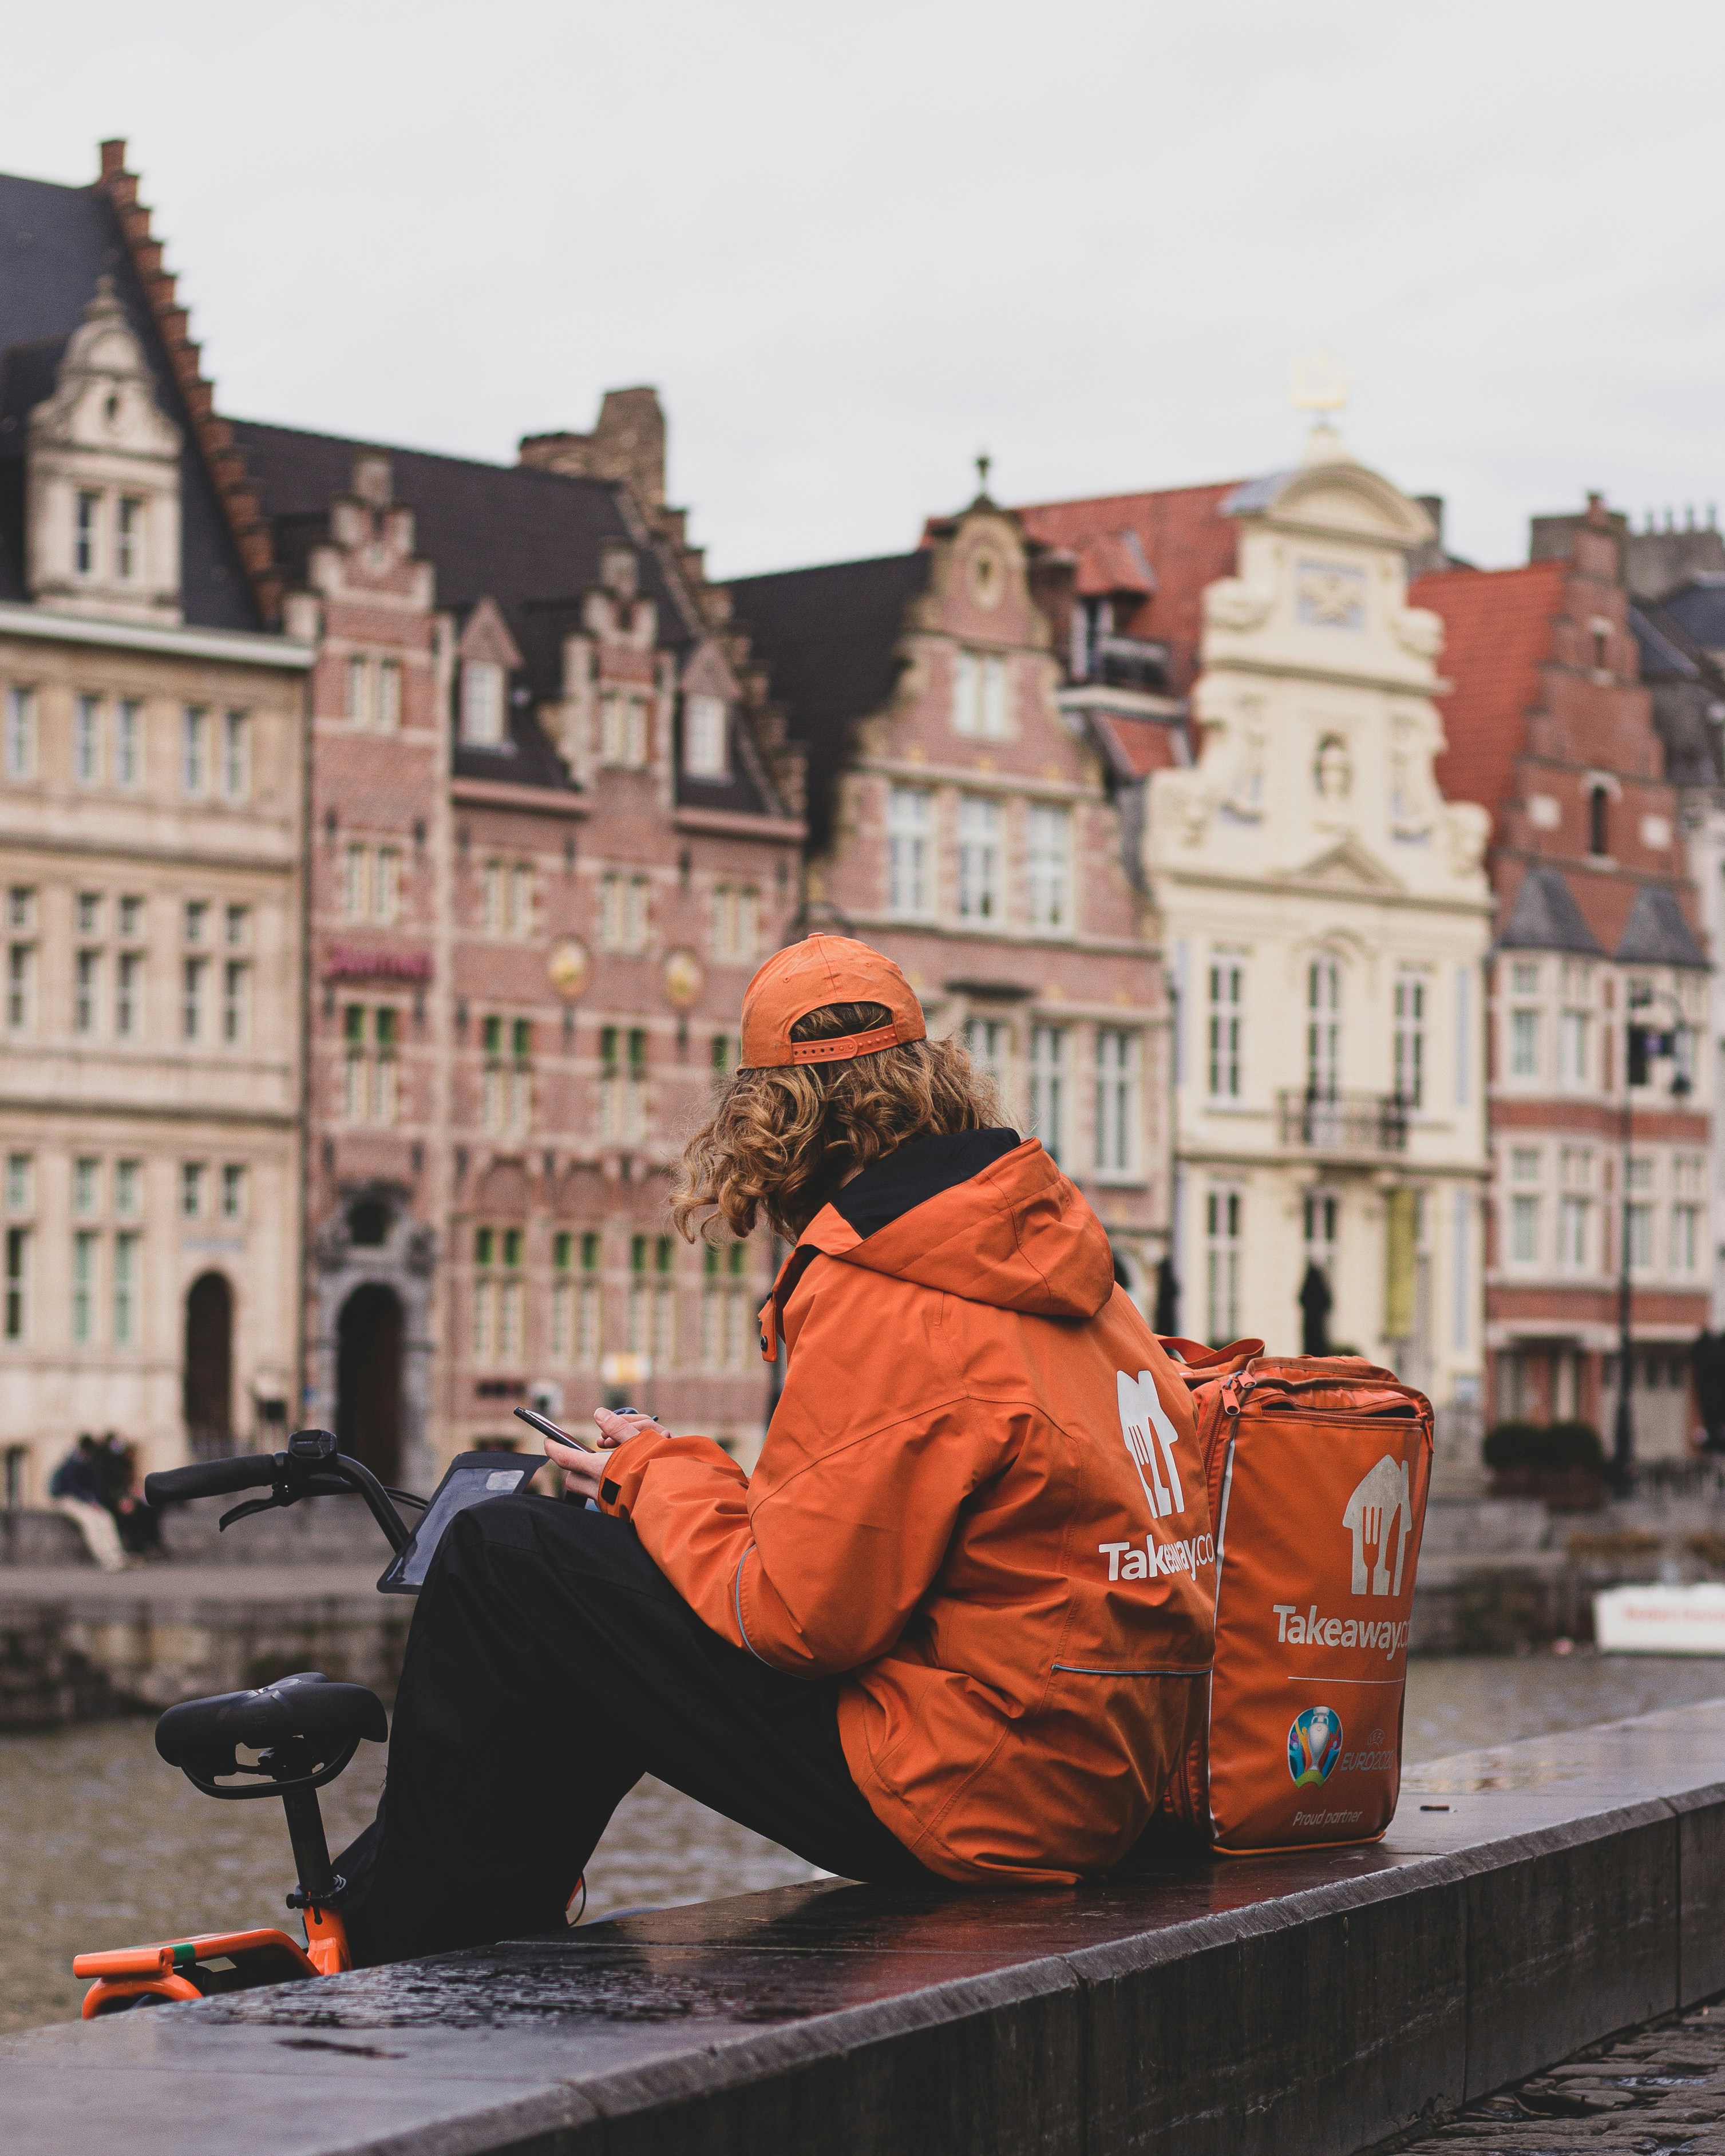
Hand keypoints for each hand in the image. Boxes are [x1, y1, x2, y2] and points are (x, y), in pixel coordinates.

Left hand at [546, 1408, 662, 1502]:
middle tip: (591, 1453)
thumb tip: (599, 1414)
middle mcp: (600, 1489)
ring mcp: (608, 1504)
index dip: (554, 1448)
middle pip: (572, 1478)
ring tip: (617, 1461)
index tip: (548, 1441)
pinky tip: (627, 1477)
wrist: (680, 1500)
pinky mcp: (618, 1512)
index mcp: (601, 1470)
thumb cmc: (661, 1467)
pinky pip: (605, 1497)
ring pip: (588, 1487)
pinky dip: (609, 1485)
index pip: (565, 1459)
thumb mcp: (643, 1439)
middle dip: (575, 1465)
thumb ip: (618, 1427)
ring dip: (594, 1474)